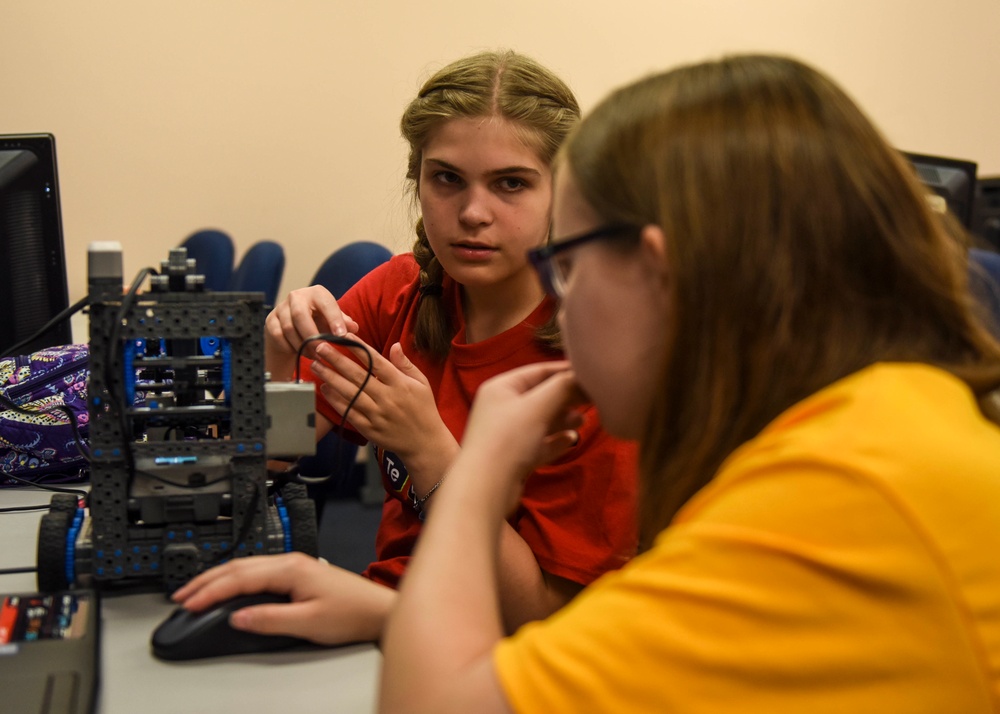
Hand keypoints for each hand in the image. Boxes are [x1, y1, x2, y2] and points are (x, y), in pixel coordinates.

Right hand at [170, 553, 394, 644]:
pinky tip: (228, 588)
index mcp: (290, 569)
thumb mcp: (308, 622)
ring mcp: (294, 566)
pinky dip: (235, 579)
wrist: (378, 610)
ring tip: (195, 591)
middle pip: (238, 566)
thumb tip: (238, 617)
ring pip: (246, 566)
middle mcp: (290, 562)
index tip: (188, 604)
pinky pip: (257, 572)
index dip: (210, 591)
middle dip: (205, 580)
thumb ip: (270, 619)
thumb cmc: (351, 614)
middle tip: (180, 596)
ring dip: (218, 578)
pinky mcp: (298, 574)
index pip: (239, 578)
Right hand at [264, 285, 360, 378]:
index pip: (326, 303)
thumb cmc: (318, 322)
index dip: (334, 319)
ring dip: (302, 345)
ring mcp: (281, 308)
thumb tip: (353, 328)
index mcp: (316, 293)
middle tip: (322, 350)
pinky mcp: (271, 320)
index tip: (341, 335)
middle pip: (300, 315)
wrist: (294, 327)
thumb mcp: (332, 321)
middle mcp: (297, 296)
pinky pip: (279, 336)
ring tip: (314, 355)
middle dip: (312, 335)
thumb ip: (344, 323)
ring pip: (289, 328)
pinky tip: (300, 352)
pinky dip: (290, 347)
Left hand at [311, 336, 457, 481]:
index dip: (359, 348)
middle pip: (358, 375)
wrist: (424, 444)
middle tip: (320, 346)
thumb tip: (394, 344)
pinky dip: (335, 401)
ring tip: (315, 365)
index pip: (376, 362)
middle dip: (337, 359)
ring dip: (331, 378)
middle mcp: (387, 398)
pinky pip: (348, 412)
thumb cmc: (424, 409)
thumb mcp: (421, 383)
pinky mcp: (369, 429)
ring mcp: (376, 415)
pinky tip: (324, 389)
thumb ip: (405, 364)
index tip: (345, 336)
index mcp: (400, 384)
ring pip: (349, 393)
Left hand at [460, 361, 586, 512]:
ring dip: (563, 419)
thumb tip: (585, 376)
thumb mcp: (538, 406)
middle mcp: (502, 407)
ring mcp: (507, 434)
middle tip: (594, 399)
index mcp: (501, 388)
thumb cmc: (509, 438)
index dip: (565, 371)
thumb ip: (563, 387)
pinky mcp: (514, 458)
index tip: (593, 375)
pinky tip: (572, 440)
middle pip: (541, 396)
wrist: (485, 489)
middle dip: (567, 397)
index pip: (538, 371)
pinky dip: (556, 440)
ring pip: (541, 421)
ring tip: (584, 421)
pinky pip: (539, 444)